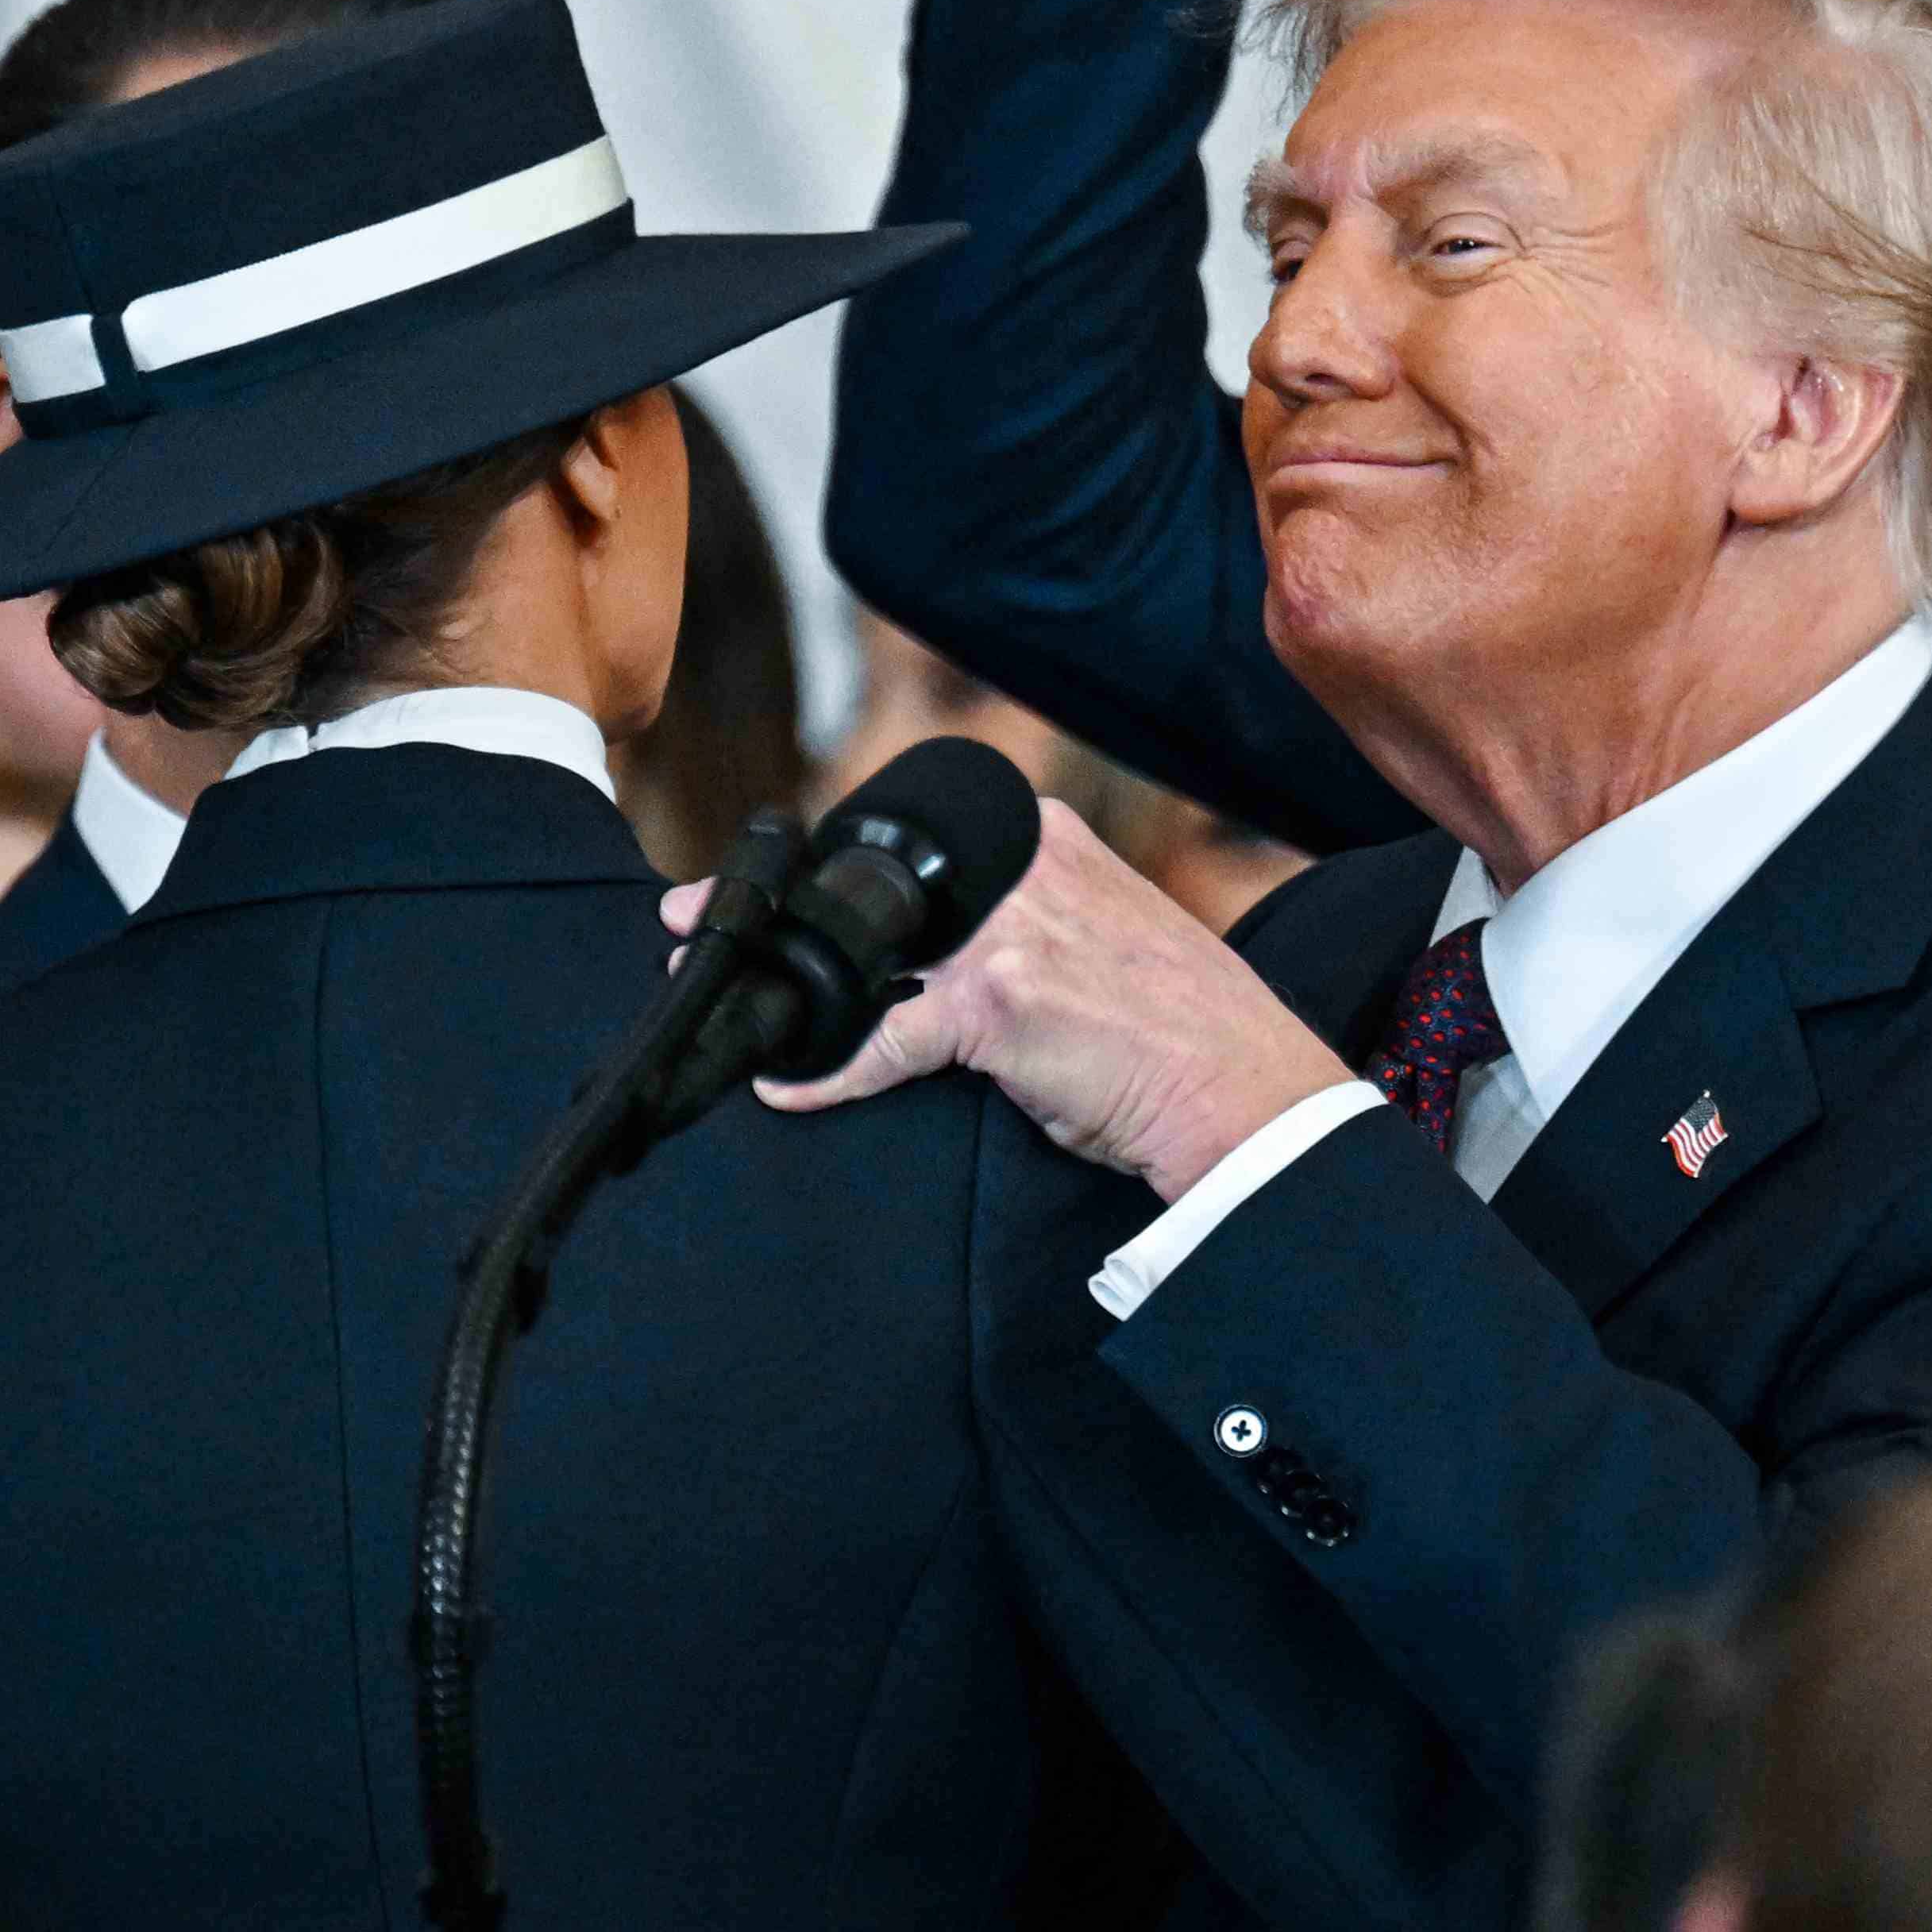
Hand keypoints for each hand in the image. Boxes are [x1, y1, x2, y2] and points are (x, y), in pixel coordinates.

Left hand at [674, 802, 1351, 1195]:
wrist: (1243, 1087)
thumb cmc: (1181, 1029)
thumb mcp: (1109, 933)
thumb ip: (1035, 916)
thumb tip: (946, 950)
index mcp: (1047, 841)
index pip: (911, 845)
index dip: (825, 870)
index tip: (763, 885)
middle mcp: (1023, 870)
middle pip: (868, 884)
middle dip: (771, 906)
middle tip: (688, 919)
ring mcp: (1007, 933)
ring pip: (859, 954)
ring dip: (777, 982)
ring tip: (712, 998)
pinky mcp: (996, 1005)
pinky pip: (883, 1040)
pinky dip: (826, 1072)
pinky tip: (787, 1090)